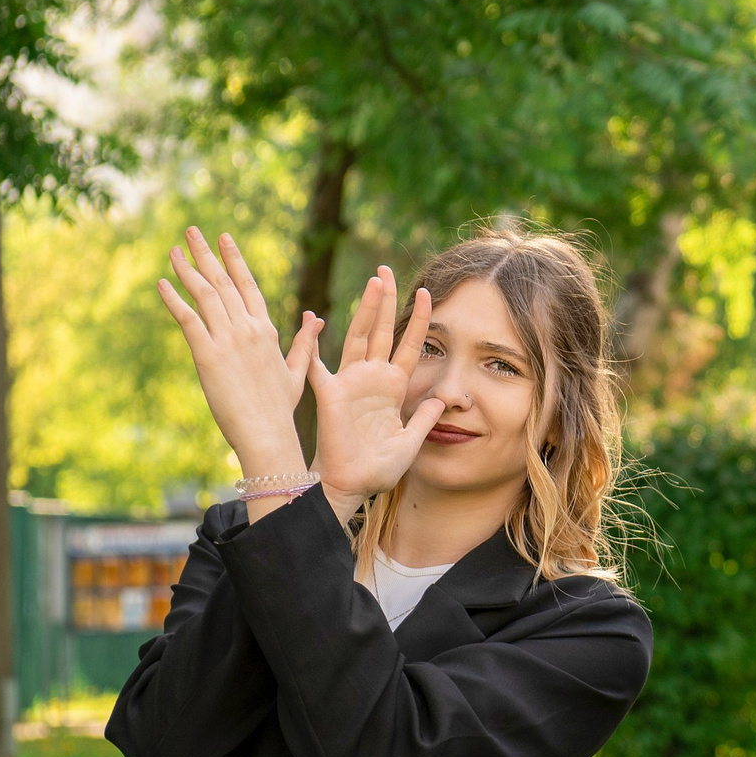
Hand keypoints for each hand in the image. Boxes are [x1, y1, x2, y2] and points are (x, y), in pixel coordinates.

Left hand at [157, 228, 320, 482]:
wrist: (267, 433)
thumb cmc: (280, 408)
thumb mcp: (295, 371)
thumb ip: (303, 342)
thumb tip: (316, 317)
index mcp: (267, 330)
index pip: (248, 285)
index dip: (234, 259)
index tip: (223, 238)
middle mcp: (248, 328)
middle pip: (224, 282)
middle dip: (206, 254)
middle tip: (191, 231)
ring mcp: (229, 340)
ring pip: (206, 295)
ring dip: (187, 269)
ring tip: (173, 250)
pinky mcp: (208, 355)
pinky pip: (188, 319)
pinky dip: (174, 300)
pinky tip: (161, 283)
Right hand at [307, 268, 445, 519]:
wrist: (351, 487)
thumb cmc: (378, 468)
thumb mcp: (412, 441)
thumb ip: (424, 418)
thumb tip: (444, 399)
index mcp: (393, 388)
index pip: (410, 346)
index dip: (418, 320)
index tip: (428, 293)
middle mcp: (371, 379)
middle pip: (381, 331)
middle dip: (385, 300)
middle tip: (387, 269)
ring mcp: (350, 383)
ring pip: (358, 336)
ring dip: (365, 310)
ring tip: (373, 281)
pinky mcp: (330, 394)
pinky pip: (317, 364)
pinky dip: (311, 342)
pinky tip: (312, 319)